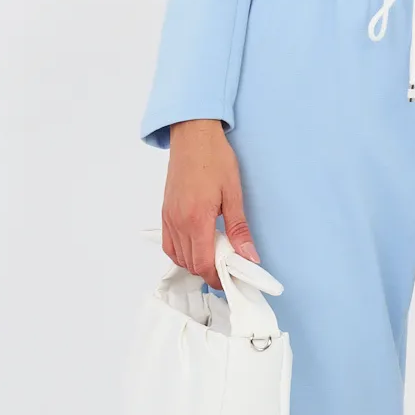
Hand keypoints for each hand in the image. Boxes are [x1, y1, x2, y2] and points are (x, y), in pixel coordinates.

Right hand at [162, 119, 259, 289]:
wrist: (193, 136)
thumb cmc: (214, 158)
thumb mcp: (233, 194)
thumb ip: (239, 229)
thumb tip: (249, 256)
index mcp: (196, 219)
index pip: (203, 263)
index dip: (217, 277)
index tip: (232, 278)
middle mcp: (178, 222)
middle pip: (191, 264)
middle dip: (209, 272)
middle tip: (229, 268)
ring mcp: (168, 218)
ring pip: (178, 256)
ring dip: (195, 263)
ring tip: (216, 257)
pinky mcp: (165, 212)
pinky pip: (169, 244)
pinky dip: (182, 253)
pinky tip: (197, 247)